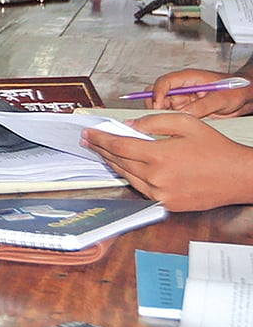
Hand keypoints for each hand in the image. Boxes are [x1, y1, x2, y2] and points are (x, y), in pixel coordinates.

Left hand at [82, 113, 252, 210]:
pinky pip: (139, 188)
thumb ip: (153, 122)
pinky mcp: (166, 204)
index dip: (100, 138)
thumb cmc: (216, 149)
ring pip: (126, 175)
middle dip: (101, 149)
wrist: (239, 177)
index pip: (118, 145)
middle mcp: (156, 177)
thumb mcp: (186, 123)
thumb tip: (130, 127)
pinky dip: (129, 175)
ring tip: (102, 151)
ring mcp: (160, 194)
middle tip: (89, 140)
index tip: (88, 133)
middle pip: (118, 161)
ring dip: (112, 162)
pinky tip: (123, 166)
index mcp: (159, 156)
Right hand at [145, 68, 252, 117]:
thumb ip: (202, 105)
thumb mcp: (221, 98)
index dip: (158, 94)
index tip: (158, 106)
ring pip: (162, 107)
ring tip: (172, 124)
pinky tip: (177, 127)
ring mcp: (183, 100)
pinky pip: (172, 116)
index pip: (164, 82)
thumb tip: (184, 113)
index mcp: (187, 78)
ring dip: (164, 116)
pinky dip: (171, 122)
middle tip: (161, 118)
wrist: (244, 98)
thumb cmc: (236, 90)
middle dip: (155, 106)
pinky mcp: (186, 111)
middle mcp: (182, 89)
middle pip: (157, 94)